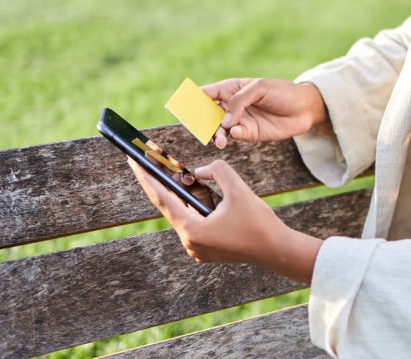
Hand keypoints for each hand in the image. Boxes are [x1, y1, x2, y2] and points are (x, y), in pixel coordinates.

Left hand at [127, 157, 321, 282]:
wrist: (278, 251)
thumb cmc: (259, 222)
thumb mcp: (238, 189)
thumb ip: (217, 171)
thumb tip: (199, 172)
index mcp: (192, 229)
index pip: (162, 198)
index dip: (146, 176)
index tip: (132, 159)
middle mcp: (190, 242)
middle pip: (172, 206)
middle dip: (165, 182)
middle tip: (152, 160)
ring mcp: (198, 248)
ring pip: (185, 213)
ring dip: (185, 195)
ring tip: (181, 174)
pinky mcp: (207, 249)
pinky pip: (195, 222)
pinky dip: (196, 206)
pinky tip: (200, 192)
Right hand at [200, 78, 327, 148]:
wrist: (305, 108)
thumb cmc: (283, 91)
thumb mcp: (260, 88)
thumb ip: (240, 101)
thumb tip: (225, 121)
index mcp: (231, 88)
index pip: (206, 94)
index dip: (192, 100)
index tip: (183, 109)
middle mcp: (231, 105)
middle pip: (207, 114)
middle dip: (201, 122)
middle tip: (199, 128)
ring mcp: (239, 120)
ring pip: (218, 128)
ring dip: (215, 133)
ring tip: (219, 139)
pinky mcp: (249, 133)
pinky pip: (234, 136)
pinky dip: (232, 136)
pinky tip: (236, 133)